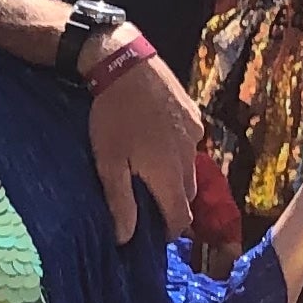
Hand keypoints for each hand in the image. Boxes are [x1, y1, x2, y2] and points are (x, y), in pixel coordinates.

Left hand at [85, 41, 201, 245]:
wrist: (126, 64)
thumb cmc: (112, 116)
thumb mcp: (108, 163)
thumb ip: (120, 202)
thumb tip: (126, 238)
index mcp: (170, 174)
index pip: (181, 217)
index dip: (170, 231)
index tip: (154, 234)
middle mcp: (189, 157)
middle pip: (187, 195)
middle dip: (172, 204)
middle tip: (147, 203)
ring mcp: (194, 134)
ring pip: (190, 169)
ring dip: (175, 177)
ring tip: (150, 170)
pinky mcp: (194, 114)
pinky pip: (190, 145)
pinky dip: (177, 152)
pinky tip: (156, 142)